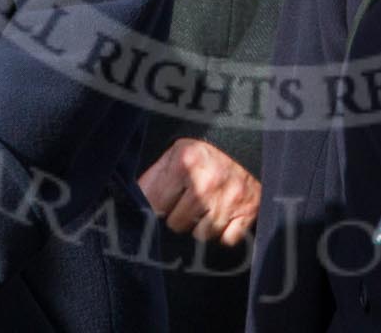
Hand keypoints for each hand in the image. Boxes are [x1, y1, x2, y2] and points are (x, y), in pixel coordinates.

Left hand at [137, 137, 261, 245]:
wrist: (249, 141)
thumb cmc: (205, 152)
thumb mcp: (175, 154)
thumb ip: (152, 179)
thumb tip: (132, 204)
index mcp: (184, 164)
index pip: (155, 207)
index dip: (158, 205)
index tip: (164, 201)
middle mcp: (206, 183)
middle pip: (177, 225)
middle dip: (180, 215)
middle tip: (189, 200)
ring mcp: (229, 199)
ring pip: (201, 235)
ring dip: (202, 225)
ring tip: (207, 206)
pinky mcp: (248, 211)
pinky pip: (227, 240)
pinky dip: (224, 232)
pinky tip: (223, 215)